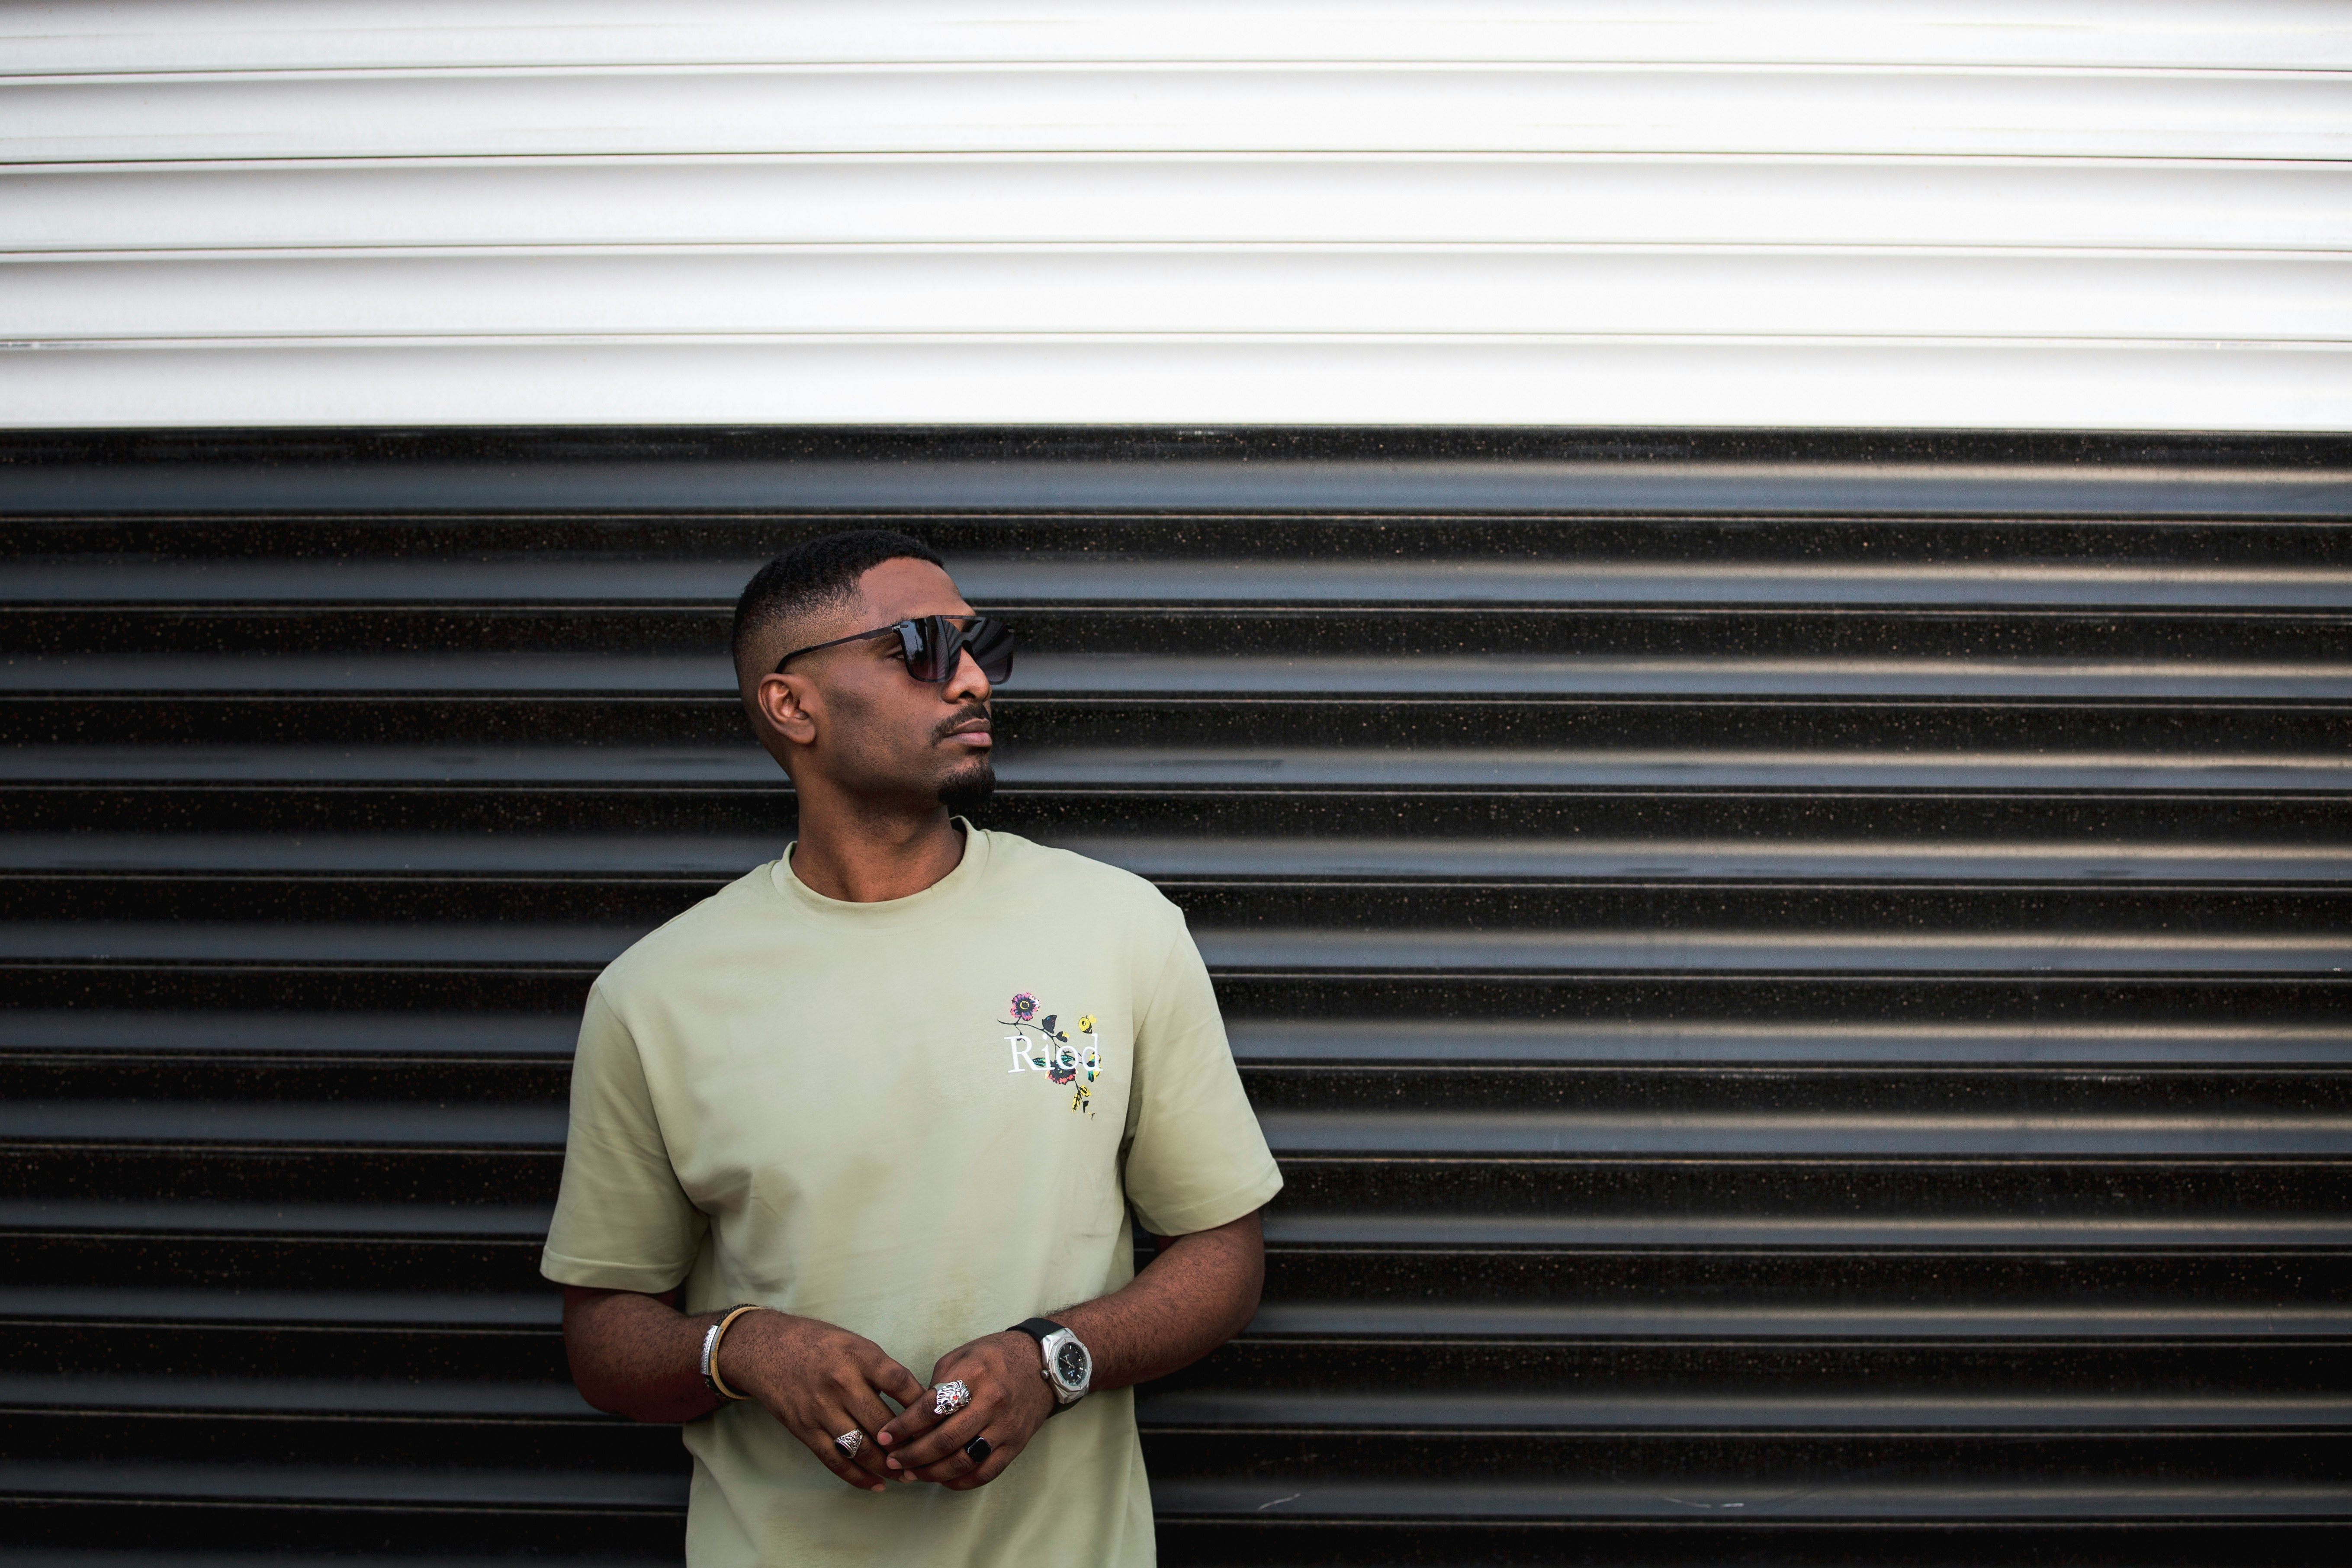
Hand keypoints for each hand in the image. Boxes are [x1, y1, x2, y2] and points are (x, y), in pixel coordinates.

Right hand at [718, 1310, 926, 1492]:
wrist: (765, 1348)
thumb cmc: (817, 1343)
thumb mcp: (854, 1342)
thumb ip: (881, 1368)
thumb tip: (916, 1399)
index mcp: (859, 1356)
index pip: (901, 1383)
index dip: (923, 1405)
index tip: (939, 1420)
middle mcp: (840, 1383)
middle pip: (883, 1423)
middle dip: (908, 1445)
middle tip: (926, 1458)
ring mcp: (820, 1409)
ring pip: (861, 1447)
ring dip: (887, 1467)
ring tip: (906, 1476)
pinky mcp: (804, 1429)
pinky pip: (835, 1460)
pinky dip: (857, 1477)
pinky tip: (876, 1484)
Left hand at [875, 1330, 1056, 1488]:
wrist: (1043, 1364)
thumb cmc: (995, 1357)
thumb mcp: (962, 1355)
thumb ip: (937, 1385)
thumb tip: (912, 1418)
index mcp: (974, 1374)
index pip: (931, 1408)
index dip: (903, 1426)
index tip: (884, 1436)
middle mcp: (991, 1402)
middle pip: (944, 1440)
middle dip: (912, 1455)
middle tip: (892, 1460)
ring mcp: (1005, 1426)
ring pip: (962, 1461)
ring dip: (931, 1473)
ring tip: (911, 1473)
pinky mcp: (1016, 1444)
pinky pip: (985, 1472)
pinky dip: (960, 1481)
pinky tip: (942, 1479)